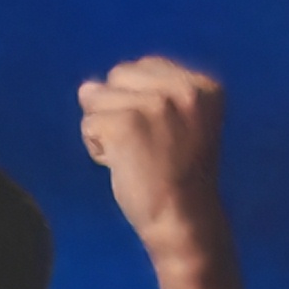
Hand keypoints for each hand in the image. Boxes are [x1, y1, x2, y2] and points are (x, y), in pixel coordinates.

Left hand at [77, 56, 226, 260]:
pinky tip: (121, 165)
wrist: (183, 221)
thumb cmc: (176, 177)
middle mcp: (182, 87)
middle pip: (117, 76)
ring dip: (105, 129)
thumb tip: (85, 87)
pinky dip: (96, 148)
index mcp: (203, 84)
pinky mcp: (125, 124)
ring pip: (97, 98)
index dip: (138, 102)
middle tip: (146, 147)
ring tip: (134, 156)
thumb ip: (148, 94)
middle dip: (119, 109)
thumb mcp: (182, 123)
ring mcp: (154, 104)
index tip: (160, 136)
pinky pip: (88, 124)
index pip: (142, 67)